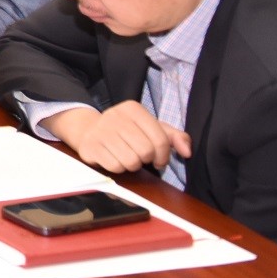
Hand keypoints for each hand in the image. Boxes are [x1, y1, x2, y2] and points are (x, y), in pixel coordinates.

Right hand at [45, 101, 190, 172]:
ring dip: (132, 165)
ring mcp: (100, 130)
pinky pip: (115, 167)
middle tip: (140, 157)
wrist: (89, 130)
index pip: (160, 139)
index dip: (163, 156)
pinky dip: (118, 168)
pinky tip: (114, 159)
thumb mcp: (151, 128)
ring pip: (130, 161)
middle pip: (145, 151)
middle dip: (146, 160)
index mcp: (133, 109)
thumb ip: (174, 137)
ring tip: (127, 157)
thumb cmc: (127, 131)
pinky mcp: (90, 146)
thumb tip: (187, 152)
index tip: (158, 159)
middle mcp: (115, 116)